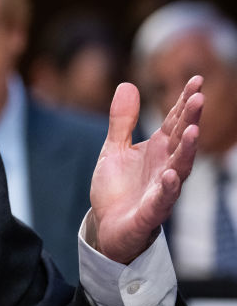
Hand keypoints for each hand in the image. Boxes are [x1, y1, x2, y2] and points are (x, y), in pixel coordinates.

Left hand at [89, 76, 202, 263]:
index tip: (196, 80)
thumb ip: (122, 121)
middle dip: (191, 119)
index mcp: (158, 149)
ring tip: (194, 131)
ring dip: (189, 150)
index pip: (175, 122)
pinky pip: (162, 199)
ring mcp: (162, 189)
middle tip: (199, 97)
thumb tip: (127, 85)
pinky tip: (171, 174)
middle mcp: (166, 166)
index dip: (184, 102)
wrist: (107, 225)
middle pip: (182, 140)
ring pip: (180, 168)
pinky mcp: (151, 212)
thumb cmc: (117, 187)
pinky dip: (168, 188)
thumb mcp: (114, 149)